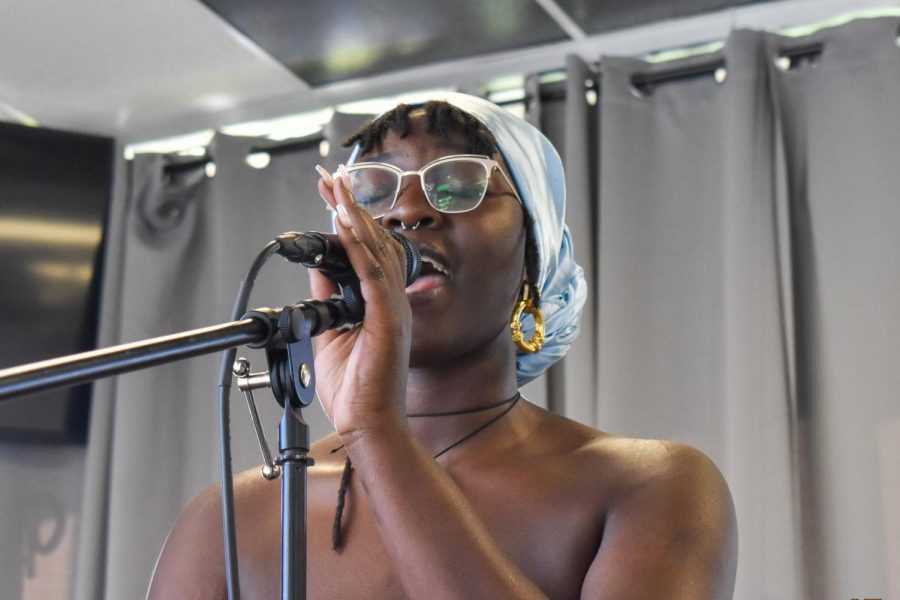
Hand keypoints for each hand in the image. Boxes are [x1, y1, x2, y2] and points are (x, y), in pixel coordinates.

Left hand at [310, 165, 411, 442]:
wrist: (369, 425)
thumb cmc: (357, 392)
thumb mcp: (331, 336)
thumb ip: (327, 303)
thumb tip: (317, 273)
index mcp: (381, 305)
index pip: (366, 252)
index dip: (349, 221)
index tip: (333, 195)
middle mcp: (391, 301)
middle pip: (372, 242)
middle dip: (349, 206)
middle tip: (332, 177)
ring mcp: (393, 308)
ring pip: (375, 250)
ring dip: (354, 216)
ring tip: (337, 187)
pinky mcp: (389, 318)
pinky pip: (373, 273)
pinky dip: (360, 245)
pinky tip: (347, 223)